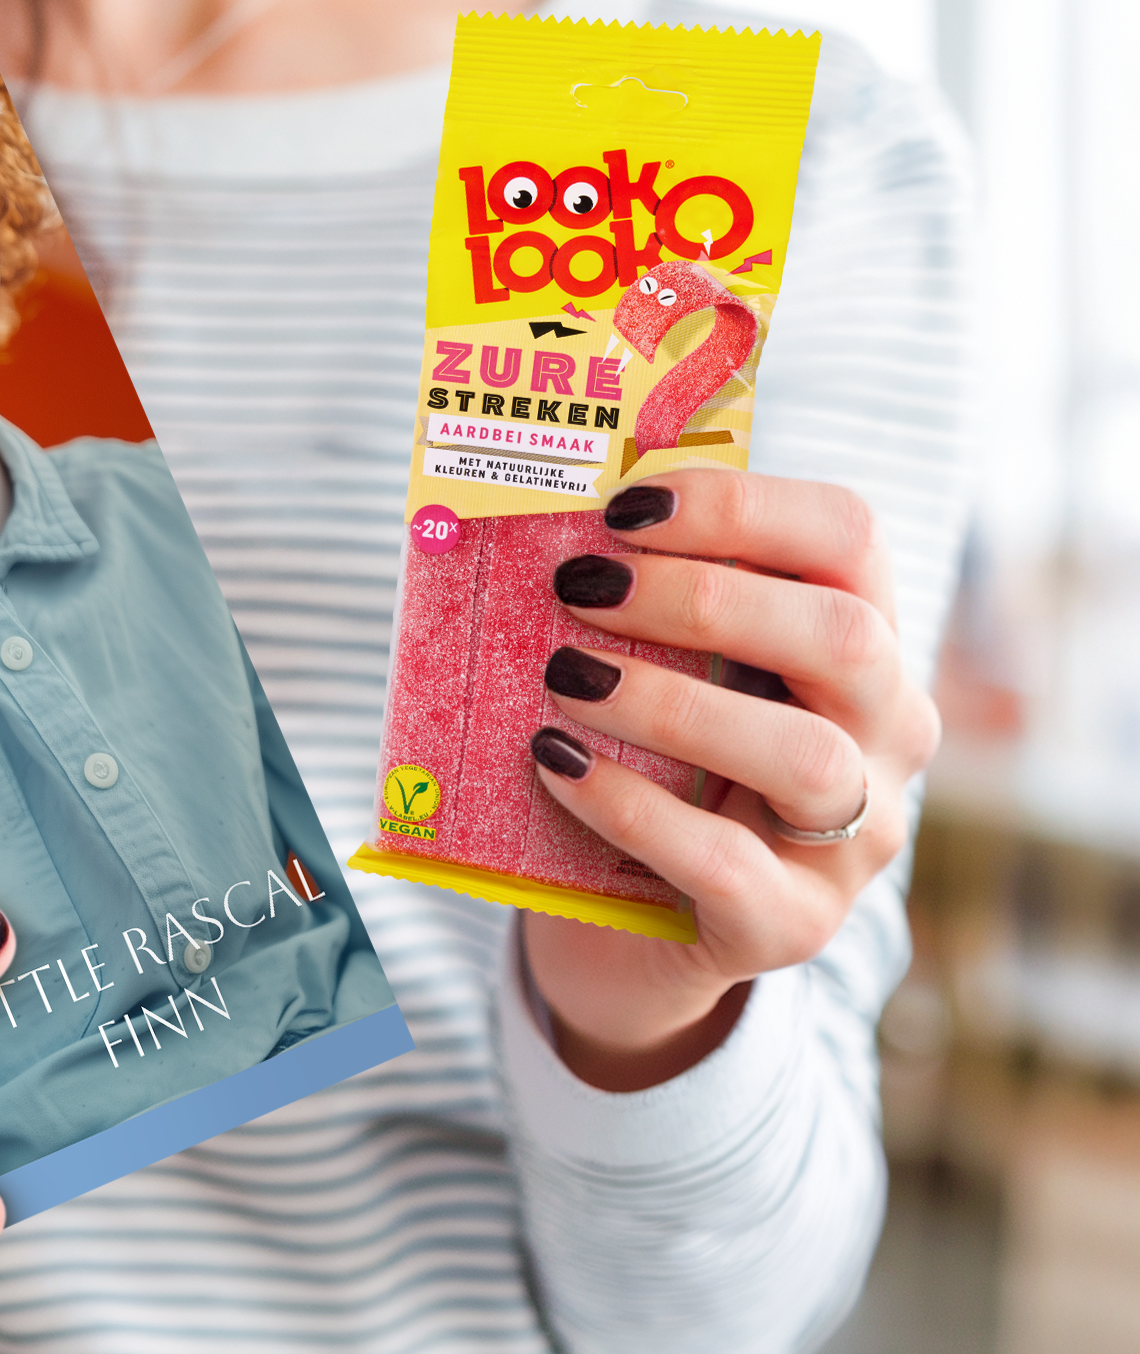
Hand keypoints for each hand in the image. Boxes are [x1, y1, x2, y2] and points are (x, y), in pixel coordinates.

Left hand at [519, 470, 939, 1091]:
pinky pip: (722, 860)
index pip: (850, 537)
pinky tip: (555, 764)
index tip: (623, 507)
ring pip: (805, 755)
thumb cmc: (645, 758)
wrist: (628, 926)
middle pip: (845, 638)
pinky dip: (628, 804)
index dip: (743, 505)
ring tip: (564, 677)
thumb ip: (638, 597)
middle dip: (702, 598)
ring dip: (669, 702)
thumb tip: (544, 516)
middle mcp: (886, 735)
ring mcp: (851, 840)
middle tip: (579, 587)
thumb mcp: (658, 665)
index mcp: (859, 640)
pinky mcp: (788, 926)